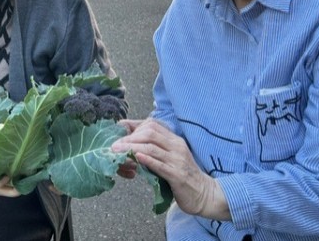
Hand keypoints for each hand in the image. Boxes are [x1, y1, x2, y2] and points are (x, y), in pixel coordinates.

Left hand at [112, 118, 229, 220]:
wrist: (204, 194)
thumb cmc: (183, 176)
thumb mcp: (170, 158)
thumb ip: (155, 150)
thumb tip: (133, 145)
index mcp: (174, 140)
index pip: (153, 124)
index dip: (134, 126)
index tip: (119, 131)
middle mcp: (177, 146)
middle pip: (150, 133)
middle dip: (130, 137)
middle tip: (114, 144)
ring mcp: (177, 160)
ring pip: (152, 147)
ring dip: (132, 147)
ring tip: (117, 151)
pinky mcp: (177, 175)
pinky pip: (159, 164)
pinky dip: (146, 159)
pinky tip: (135, 157)